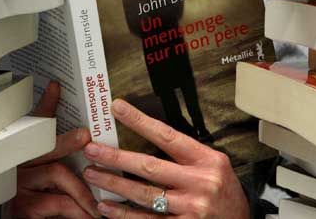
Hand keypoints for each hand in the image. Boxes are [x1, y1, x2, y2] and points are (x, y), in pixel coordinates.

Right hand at [10, 82, 99, 218]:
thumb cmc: (38, 203)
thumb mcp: (50, 180)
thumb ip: (63, 162)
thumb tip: (88, 142)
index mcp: (26, 155)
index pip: (35, 124)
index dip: (45, 105)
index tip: (55, 86)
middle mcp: (19, 166)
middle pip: (44, 146)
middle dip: (67, 140)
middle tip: (84, 135)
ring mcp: (20, 185)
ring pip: (57, 173)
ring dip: (84, 184)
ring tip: (101, 193)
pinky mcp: (25, 207)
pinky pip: (60, 203)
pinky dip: (81, 208)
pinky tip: (93, 212)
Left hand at [81, 99, 249, 218]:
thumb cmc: (224, 192)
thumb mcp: (214, 165)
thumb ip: (186, 155)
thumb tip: (147, 135)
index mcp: (207, 160)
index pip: (167, 136)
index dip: (140, 121)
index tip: (117, 108)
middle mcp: (200, 183)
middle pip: (149, 167)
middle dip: (116, 157)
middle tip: (91, 149)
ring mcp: (192, 209)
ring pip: (144, 195)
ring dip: (114, 185)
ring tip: (92, 174)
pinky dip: (123, 215)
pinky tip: (105, 207)